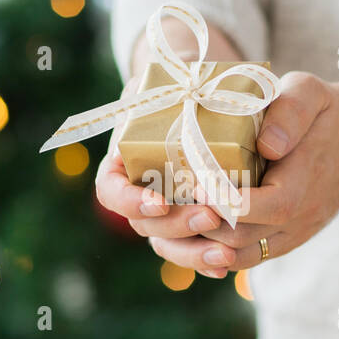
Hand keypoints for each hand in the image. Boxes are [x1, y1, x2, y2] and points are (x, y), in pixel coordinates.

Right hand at [97, 22, 265, 278]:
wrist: (206, 96)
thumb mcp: (179, 73)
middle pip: (144, 224)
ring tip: (224, 254)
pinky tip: (227, 266)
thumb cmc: (188, 80)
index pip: (110, 191)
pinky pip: (192, 250)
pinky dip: (206, 261)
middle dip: (176, 226)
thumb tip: (191, 88)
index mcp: (124, 158)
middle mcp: (140, 189)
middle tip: (210, 215)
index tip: (159, 201)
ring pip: (168, 244)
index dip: (129, 201)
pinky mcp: (191, 221)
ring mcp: (165, 210)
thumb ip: (181, 77)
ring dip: (193, 253)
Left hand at [107, 71, 338, 275]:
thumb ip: (291, 111)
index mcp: (304, 185)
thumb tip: (266, 144)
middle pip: (240, 239)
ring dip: (197, 247)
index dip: (227, 201)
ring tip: (165, 219)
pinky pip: (242, 259)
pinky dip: (210, 254)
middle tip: (162, 200)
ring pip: (236, 258)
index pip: (265, 207)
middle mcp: (297, 221)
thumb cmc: (325, 115)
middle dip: (198, 225)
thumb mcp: (312, 93)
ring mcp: (288, 237)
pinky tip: (183, 234)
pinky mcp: (279, 242)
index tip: (197, 182)